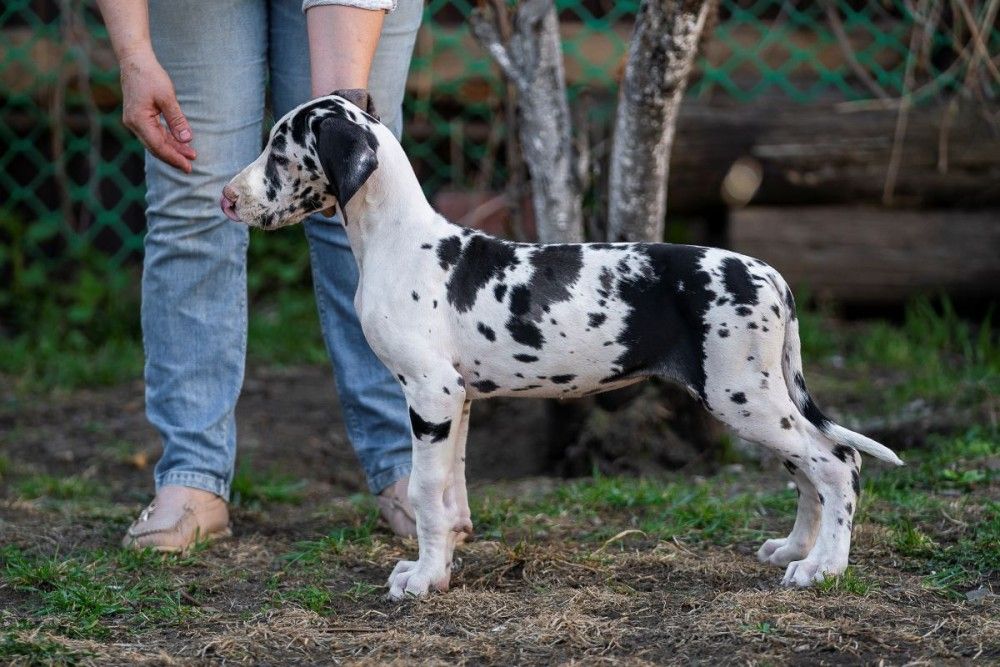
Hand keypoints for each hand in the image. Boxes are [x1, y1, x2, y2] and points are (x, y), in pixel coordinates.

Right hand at [119, 52, 195, 172]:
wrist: (135, 61)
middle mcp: (134, 124)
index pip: (158, 146)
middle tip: (191, 166)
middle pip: (155, 148)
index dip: (174, 158)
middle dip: (174, 157)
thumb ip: (177, 120)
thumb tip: (186, 139)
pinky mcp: (139, 118)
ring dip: (172, 149)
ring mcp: (135, 121)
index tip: (189, 166)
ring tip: (190, 155)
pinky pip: (154, 134)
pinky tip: (180, 143)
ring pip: (155, 142)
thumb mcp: (168, 97)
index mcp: (139, 120)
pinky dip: (167, 139)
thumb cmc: (150, 76)